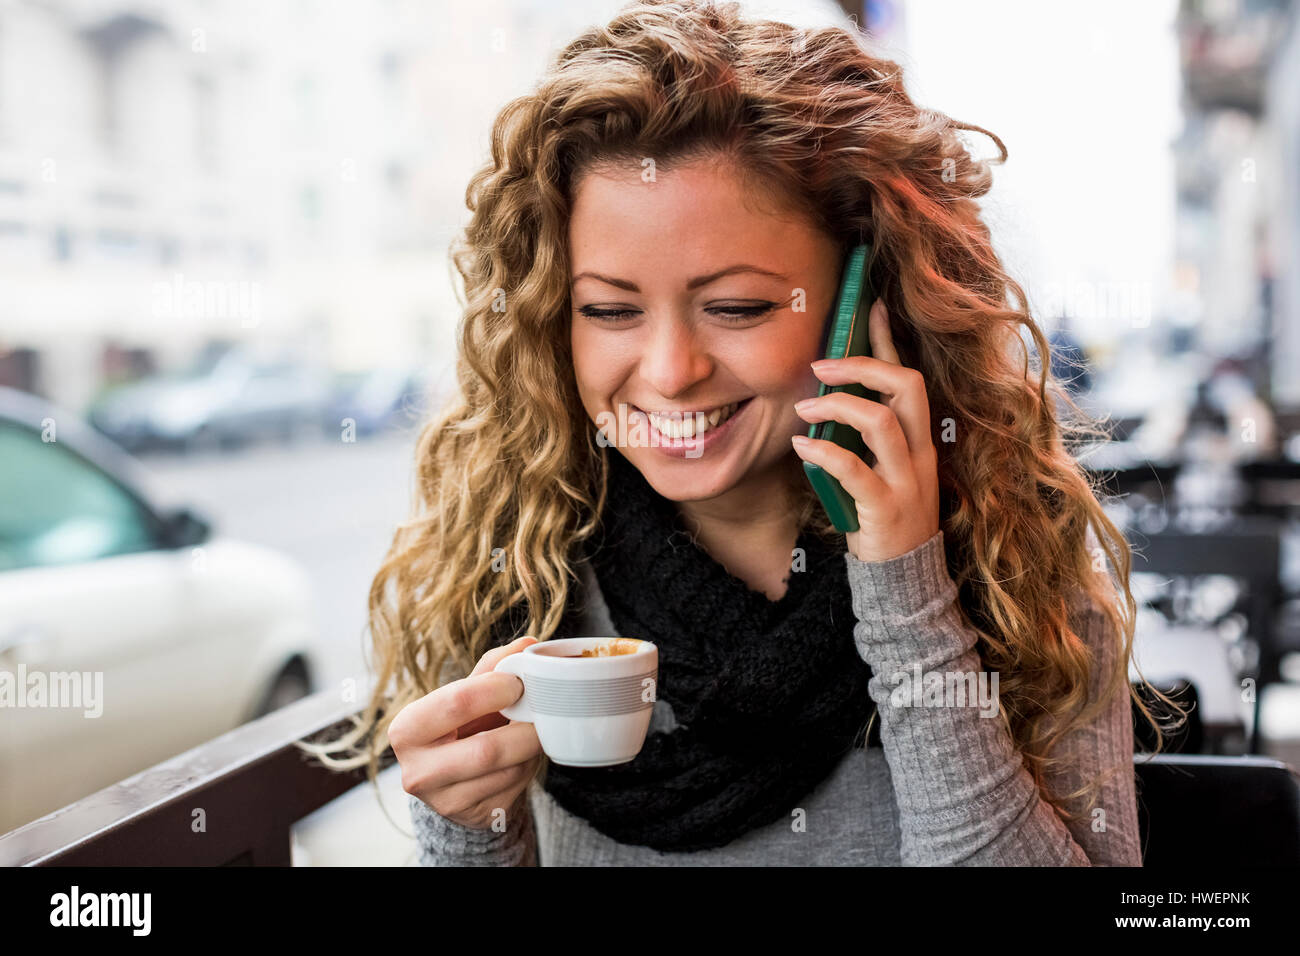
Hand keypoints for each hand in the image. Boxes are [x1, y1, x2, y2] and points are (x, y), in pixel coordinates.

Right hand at [389, 635, 543, 829]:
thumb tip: (527, 644)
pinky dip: (529, 764)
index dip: (494, 689)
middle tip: (542, 707)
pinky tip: (526, 753)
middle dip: (524, 727)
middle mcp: (418, 772)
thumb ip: (491, 669)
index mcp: (407, 730)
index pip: (455, 703)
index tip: (518, 680)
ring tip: (534, 728)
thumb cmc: (458, 727)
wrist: (453, 781)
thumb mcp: (464, 695)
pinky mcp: (475, 817)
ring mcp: (446, 802)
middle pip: (486, 750)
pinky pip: (515, 787)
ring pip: (507, 771)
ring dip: (531, 746)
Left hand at [791, 298, 939, 562]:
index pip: (909, 378)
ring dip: (838, 405)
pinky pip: (856, 470)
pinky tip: (803, 447)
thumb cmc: (884, 517)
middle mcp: (920, 453)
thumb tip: (826, 399)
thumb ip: (863, 438)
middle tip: (821, 365)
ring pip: (882, 422)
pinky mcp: (886, 509)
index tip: (871, 306)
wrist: (905, 578)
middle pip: (907, 387)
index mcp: (920, 439)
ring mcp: (907, 481)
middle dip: (863, 366)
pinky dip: (825, 452)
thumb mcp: (880, 469)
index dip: (890, 341)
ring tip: (804, 406)